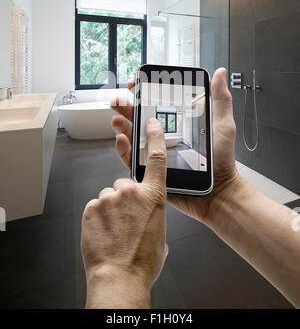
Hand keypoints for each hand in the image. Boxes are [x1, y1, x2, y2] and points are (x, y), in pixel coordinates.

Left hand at [81, 118, 167, 308]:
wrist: (120, 277)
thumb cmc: (144, 261)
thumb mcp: (160, 234)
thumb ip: (153, 215)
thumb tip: (146, 215)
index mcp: (154, 197)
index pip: (156, 159)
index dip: (154, 137)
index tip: (150, 122)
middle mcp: (132, 192)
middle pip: (125, 184)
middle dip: (125, 198)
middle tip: (126, 220)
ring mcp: (110, 198)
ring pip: (109, 196)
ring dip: (111, 209)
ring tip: (114, 230)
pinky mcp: (91, 207)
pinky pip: (95, 206)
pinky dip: (98, 217)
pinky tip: (104, 232)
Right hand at [110, 68, 240, 224]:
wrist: (217, 192)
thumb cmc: (222, 161)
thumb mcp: (223, 125)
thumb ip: (220, 99)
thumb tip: (220, 73)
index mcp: (177, 123)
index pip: (156, 104)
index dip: (143, 93)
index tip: (135, 84)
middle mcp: (164, 136)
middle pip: (139, 117)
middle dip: (125, 107)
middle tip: (118, 100)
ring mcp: (155, 152)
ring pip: (132, 136)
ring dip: (121, 125)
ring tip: (117, 118)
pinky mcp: (150, 170)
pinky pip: (132, 159)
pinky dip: (123, 149)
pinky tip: (122, 139)